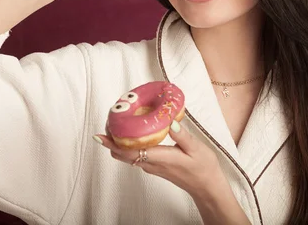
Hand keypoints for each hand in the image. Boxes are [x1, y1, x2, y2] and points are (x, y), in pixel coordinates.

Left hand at [95, 120, 223, 199]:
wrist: (206, 187)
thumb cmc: (203, 168)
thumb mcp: (196, 149)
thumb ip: (182, 136)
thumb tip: (169, 122)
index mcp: (160, 158)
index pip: (129, 152)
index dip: (113, 143)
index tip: (101, 135)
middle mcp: (151, 164)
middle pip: (122, 154)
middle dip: (112, 140)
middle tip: (109, 121)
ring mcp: (151, 167)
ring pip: (127, 155)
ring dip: (119, 142)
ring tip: (118, 124)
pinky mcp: (154, 166)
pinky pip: (135, 156)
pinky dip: (129, 145)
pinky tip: (133, 133)